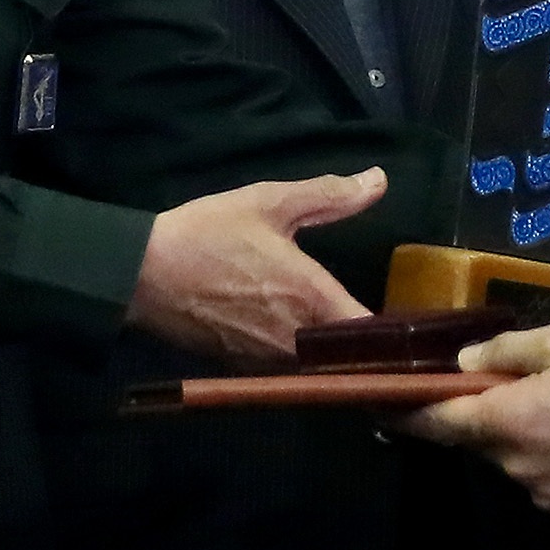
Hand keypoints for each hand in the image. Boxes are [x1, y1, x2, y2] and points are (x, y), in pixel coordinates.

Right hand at [126, 168, 382, 363]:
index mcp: (311, 297)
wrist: (143, 273)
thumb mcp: (269, 202)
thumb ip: (329, 195)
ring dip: (328, 355)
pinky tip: (293, 336)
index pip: (369, 332)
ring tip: (340, 335)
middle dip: (362, 347)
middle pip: (346, 357)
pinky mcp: (242, 366)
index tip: (406, 324)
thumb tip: (379, 181)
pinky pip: (284, 369)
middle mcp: (296, 339)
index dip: (392, 334)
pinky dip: (295, 358)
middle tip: (379, 331)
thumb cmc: (210, 233)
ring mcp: (267, 358)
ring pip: (315, 366)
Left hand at [402, 323, 549, 524]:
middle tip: (524, 390)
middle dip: (493, 417)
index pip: (438, 422)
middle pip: (485, 441)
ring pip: (521, 463)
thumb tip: (464, 363)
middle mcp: (517, 467)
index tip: (383, 404)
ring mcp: (548, 497)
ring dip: (531, 441)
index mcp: (505, 421)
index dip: (408, 412)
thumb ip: (505, 351)